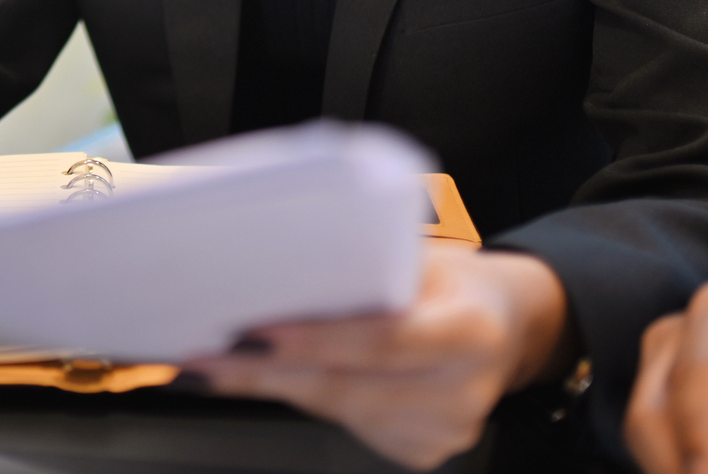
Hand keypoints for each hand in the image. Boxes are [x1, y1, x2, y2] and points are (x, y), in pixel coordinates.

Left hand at [183, 242, 570, 469]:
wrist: (507, 327)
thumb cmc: (452, 283)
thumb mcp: (421, 257)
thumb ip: (365, 266)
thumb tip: (275, 267)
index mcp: (471, 331)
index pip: (382, 340)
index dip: (315, 339)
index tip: (253, 331)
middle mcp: (462, 391)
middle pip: (347, 386)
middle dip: (263, 371)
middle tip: (200, 356)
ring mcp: (444, 431)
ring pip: (337, 409)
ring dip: (268, 387)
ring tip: (210, 365)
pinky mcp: (423, 451)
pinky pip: (348, 427)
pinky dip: (301, 398)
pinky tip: (263, 379)